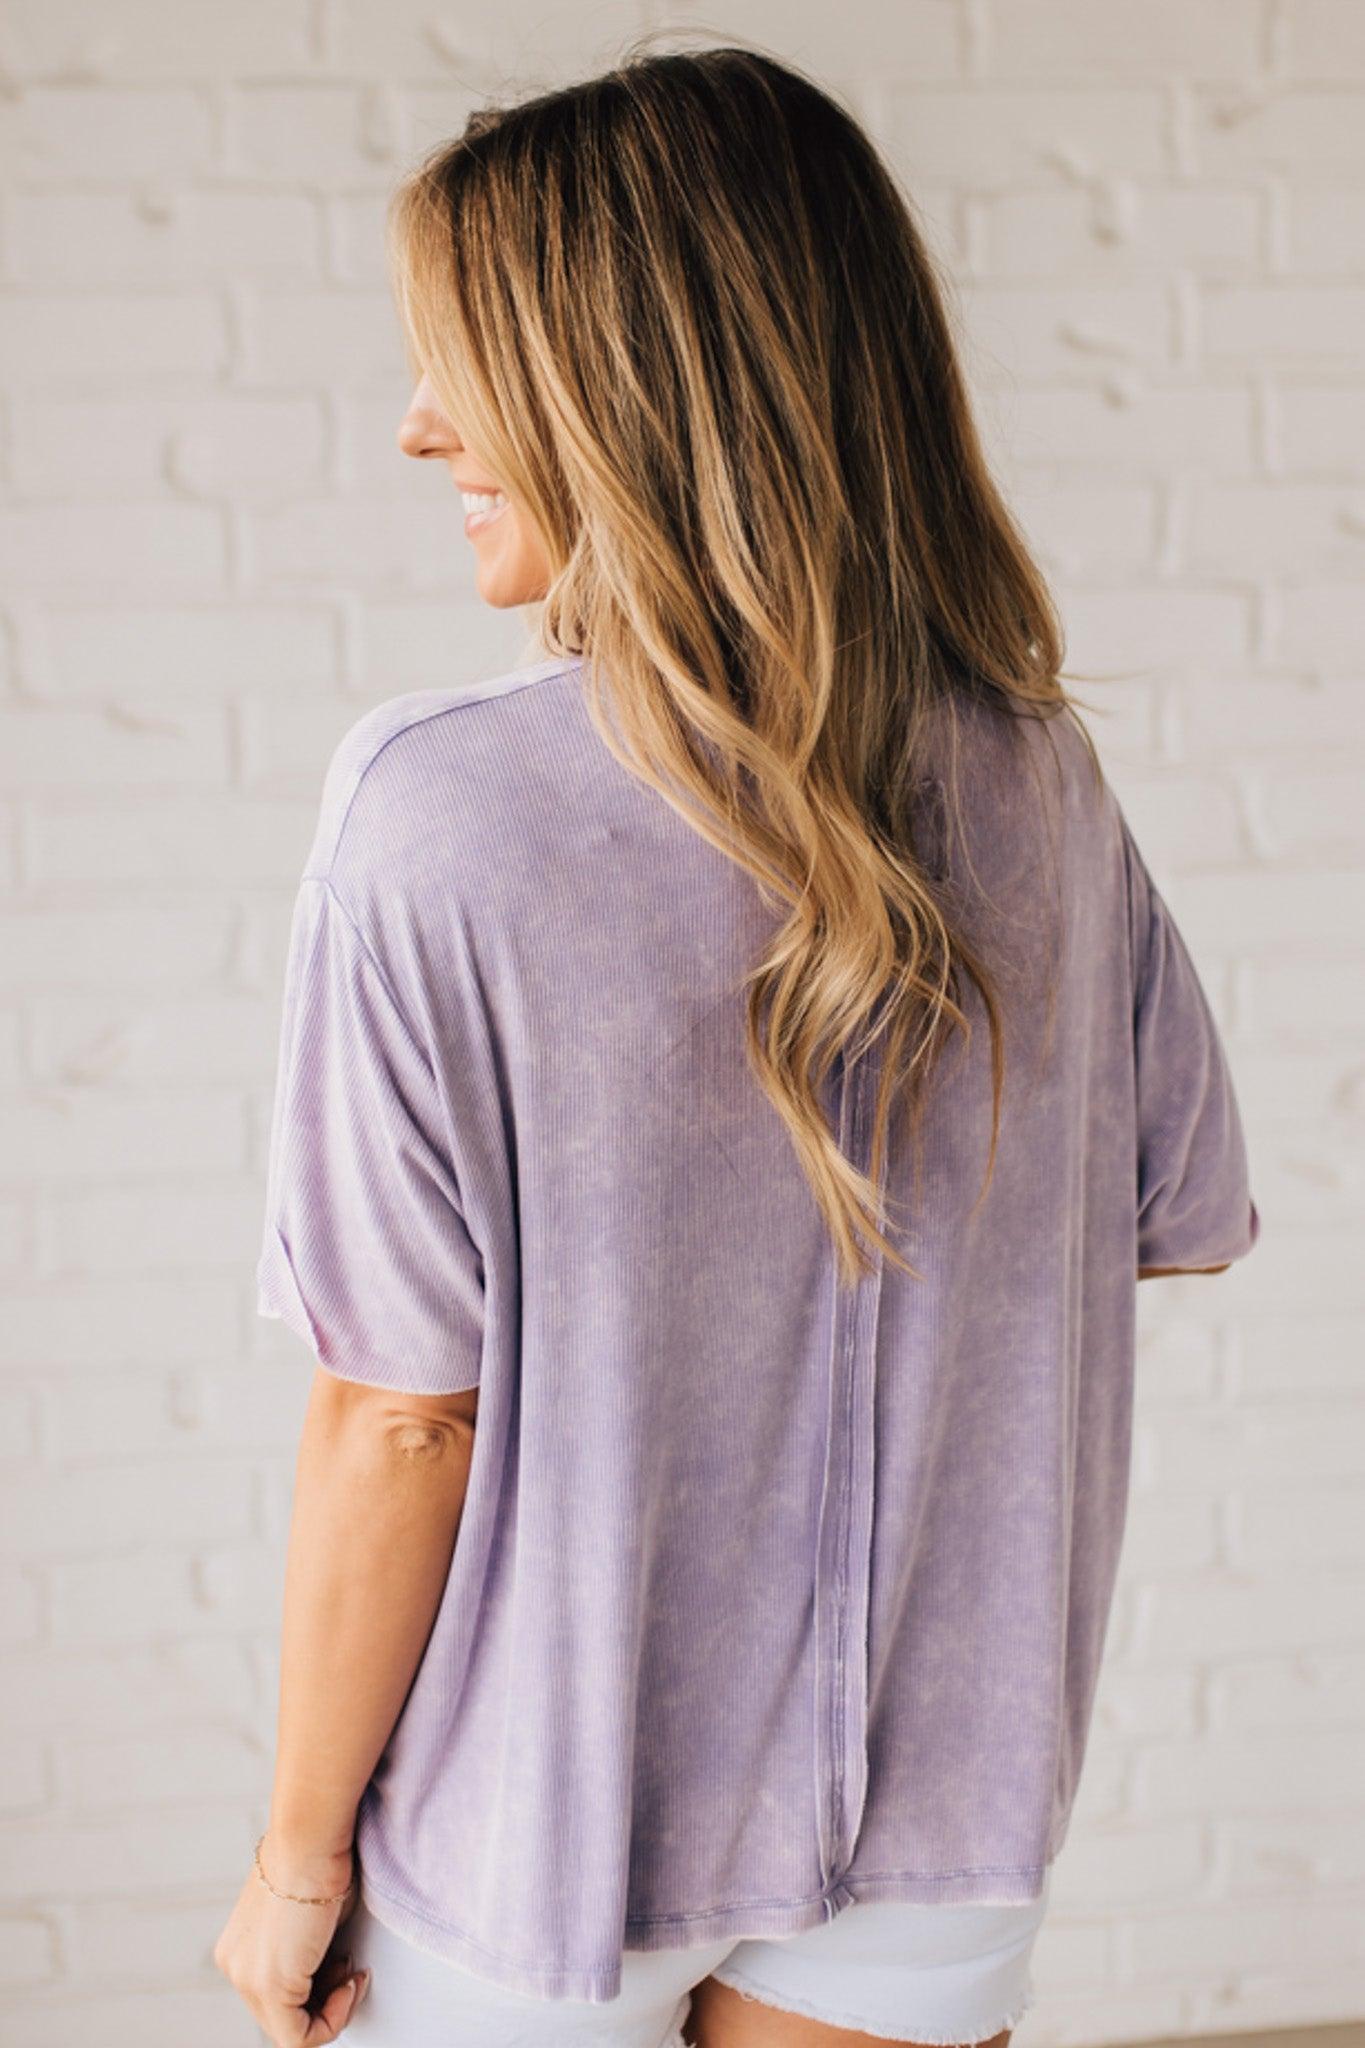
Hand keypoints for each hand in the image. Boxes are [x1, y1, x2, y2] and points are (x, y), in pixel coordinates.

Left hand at [214, 1836, 370, 2045]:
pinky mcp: (270, 1987)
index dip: (319, 1987)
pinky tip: (350, 1986)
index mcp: (239, 1948)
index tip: (344, 1962)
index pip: (277, 1993)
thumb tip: (332, 1966)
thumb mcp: (307, 1912)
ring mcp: (248, 1979)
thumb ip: (307, 1947)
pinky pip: (301, 2038)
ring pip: (291, 2030)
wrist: (311, 1838)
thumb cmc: (319, 1858)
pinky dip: (334, 2020)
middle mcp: (235, 1967)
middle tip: (352, 1970)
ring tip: (352, 1975)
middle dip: (326, 2000)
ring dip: (333, 2010)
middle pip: (283, 2014)